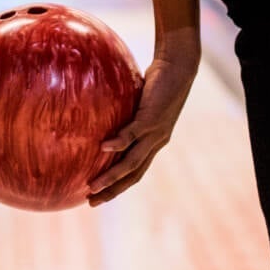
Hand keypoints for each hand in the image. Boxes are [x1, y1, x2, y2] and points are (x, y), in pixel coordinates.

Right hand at [88, 29, 200, 206]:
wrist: (178, 67)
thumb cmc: (157, 82)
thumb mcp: (139, 104)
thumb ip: (125, 115)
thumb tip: (102, 113)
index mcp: (154, 143)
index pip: (135, 172)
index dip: (118, 187)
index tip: (99, 196)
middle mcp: (156, 143)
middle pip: (133, 175)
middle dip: (112, 190)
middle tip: (91, 202)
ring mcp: (155, 133)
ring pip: (132, 162)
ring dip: (112, 176)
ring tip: (93, 186)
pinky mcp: (152, 118)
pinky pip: (133, 134)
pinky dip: (118, 143)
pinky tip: (103, 147)